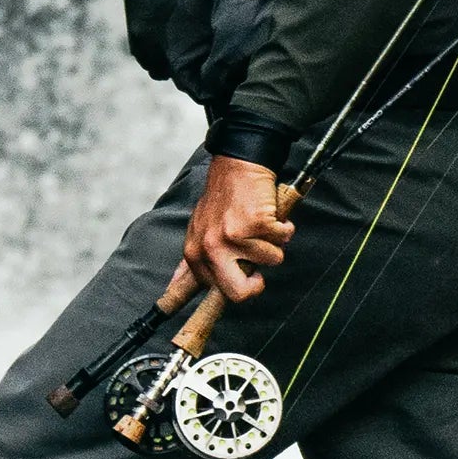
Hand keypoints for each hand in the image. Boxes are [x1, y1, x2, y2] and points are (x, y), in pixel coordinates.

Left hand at [183, 155, 294, 303]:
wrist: (238, 164)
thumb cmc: (223, 199)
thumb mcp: (199, 230)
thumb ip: (193, 260)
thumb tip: (173, 286)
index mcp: (195, 253)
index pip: (215, 291)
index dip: (238, 285)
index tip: (246, 279)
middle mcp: (211, 248)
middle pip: (239, 294)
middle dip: (256, 285)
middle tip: (259, 267)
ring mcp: (233, 237)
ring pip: (271, 260)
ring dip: (273, 242)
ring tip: (260, 223)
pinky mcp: (256, 224)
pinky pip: (283, 238)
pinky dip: (283, 226)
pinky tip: (271, 214)